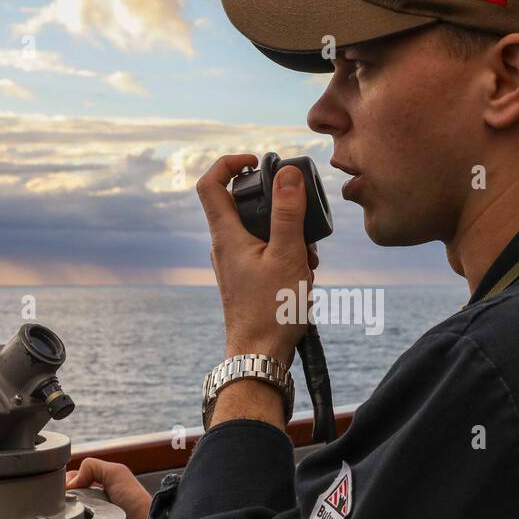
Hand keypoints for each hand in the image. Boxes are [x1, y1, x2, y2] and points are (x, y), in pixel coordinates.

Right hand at [65, 458, 152, 518]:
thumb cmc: (138, 504)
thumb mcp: (117, 473)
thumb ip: (94, 467)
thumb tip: (69, 482)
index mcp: (97, 492)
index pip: (71, 487)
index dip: (63, 487)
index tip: (59, 491)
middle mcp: (92, 510)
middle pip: (65, 505)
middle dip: (59, 506)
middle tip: (59, 508)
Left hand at [196, 153, 317, 367]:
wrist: (260, 356)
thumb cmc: (271, 311)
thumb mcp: (287, 256)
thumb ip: (288, 213)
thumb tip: (287, 174)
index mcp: (227, 236)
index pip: (210, 183)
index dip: (229, 163)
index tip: (256, 161)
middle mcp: (225, 247)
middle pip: (244, 206)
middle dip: (278, 207)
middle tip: (301, 219)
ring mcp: (235, 265)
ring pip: (261, 232)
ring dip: (288, 236)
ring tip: (307, 258)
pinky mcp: (246, 280)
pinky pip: (266, 254)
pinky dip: (286, 255)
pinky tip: (304, 275)